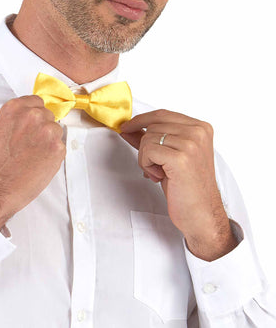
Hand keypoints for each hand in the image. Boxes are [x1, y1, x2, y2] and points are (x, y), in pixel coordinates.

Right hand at [0, 95, 64, 228]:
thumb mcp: (1, 130)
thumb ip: (19, 120)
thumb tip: (34, 120)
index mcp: (15, 108)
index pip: (37, 101)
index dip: (35, 115)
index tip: (32, 124)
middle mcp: (33, 115)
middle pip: (48, 115)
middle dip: (42, 128)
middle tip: (30, 144)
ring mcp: (47, 130)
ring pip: (56, 130)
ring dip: (49, 141)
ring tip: (33, 156)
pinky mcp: (58, 148)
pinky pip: (61, 147)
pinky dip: (53, 156)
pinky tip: (39, 163)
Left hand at [120, 109, 237, 260]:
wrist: (201, 214)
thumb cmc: (187, 187)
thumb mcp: (168, 156)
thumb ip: (151, 139)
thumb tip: (127, 128)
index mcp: (200, 127)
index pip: (162, 114)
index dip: (141, 120)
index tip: (126, 127)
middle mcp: (198, 132)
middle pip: (153, 125)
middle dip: (145, 146)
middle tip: (155, 167)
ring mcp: (191, 143)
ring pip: (148, 138)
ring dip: (146, 158)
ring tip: (161, 173)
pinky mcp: (181, 157)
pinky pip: (147, 150)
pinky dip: (146, 165)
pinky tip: (159, 177)